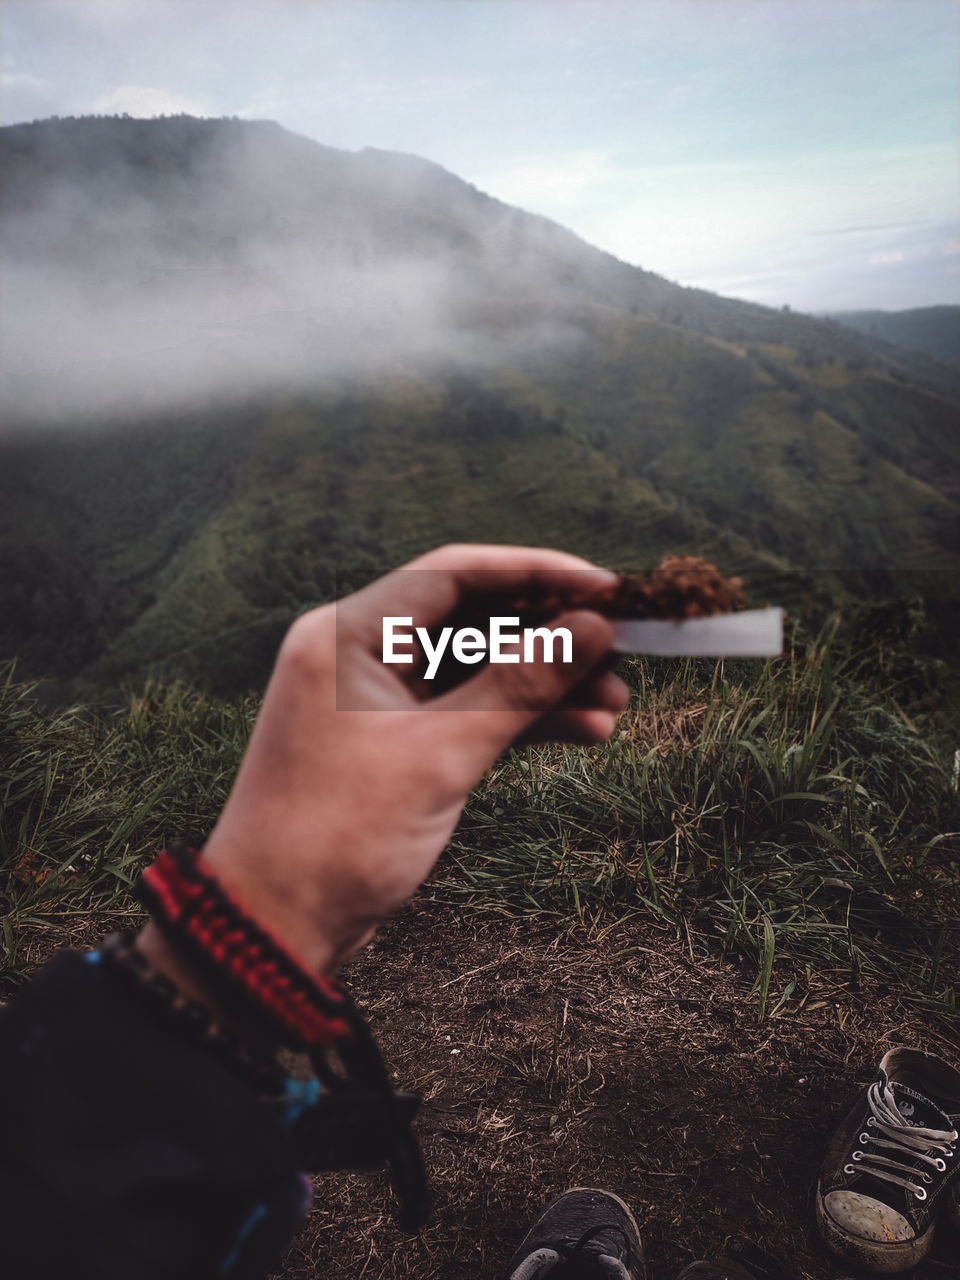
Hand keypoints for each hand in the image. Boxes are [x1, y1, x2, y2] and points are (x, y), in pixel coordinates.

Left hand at [150, 545, 628, 977]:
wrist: (277, 926)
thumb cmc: (339, 835)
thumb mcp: (441, 754)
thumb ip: (520, 685)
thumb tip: (593, 629)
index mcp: (347, 635)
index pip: (453, 576)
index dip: (535, 573)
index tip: (604, 587)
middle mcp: (357, 654)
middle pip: (471, 620)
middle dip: (547, 637)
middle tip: (620, 650)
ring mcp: (375, 699)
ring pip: (475, 669)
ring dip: (542, 684)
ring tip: (616, 704)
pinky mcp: (393, 741)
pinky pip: (465, 710)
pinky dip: (517, 720)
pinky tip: (583, 731)